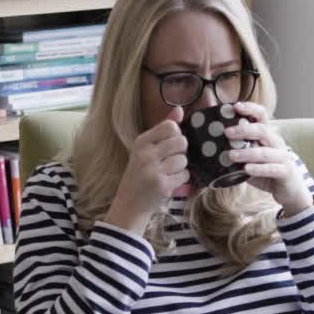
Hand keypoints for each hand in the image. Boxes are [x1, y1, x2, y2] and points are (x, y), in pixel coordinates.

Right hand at [105, 106, 188, 233]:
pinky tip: (170, 182)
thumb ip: (163, 129)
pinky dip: (181, 179)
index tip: (170, 145)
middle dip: (181, 152)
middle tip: (170, 160)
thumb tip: (179, 109)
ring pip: (184, 160)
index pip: (171, 127)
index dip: (177, 135)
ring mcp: (153, 170)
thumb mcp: (145, 149)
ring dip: (181, 168)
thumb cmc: (140, 174)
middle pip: (181, 142)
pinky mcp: (162, 185)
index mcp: (142, 142)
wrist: (129, 204)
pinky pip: (184, 175)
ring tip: (168, 172)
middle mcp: (146, 154)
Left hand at [226, 102, 313, 213]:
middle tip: (227, 133)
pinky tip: (246, 169)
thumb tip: (211, 148)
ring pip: (265, 152)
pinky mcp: (285, 172)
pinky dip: (259, 169)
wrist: (290, 190)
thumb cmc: (267, 172)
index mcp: (268, 135)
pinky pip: (271, 169)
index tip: (235, 106)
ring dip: (247, 153)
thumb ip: (238, 152)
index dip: (250, 109)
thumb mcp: (251, 159)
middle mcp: (276, 143)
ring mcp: (282, 157)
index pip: (262, 115)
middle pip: (262, 130)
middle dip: (244, 130)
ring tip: (231, 155)